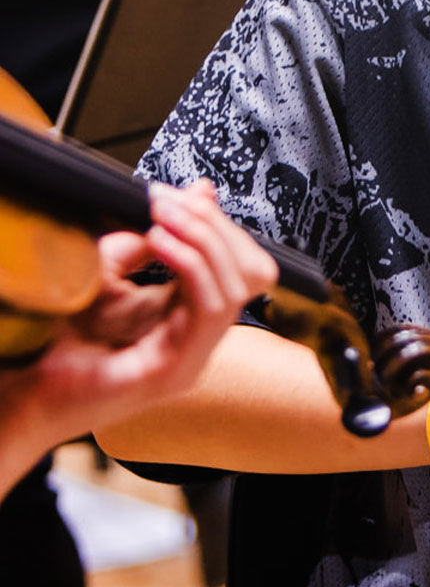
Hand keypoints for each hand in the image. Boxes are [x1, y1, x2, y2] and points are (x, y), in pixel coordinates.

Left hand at [0, 182, 276, 486]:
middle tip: (169, 201)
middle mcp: (199, 341)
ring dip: (204, 240)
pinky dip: (191, 266)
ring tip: (163, 219)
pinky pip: (211, 309)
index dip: (215, 223)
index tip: (176, 194)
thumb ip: (139, 246)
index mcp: (189, 321)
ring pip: (236, 286)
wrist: (22, 392)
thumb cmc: (54, 344)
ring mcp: (193, 359)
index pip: (239, 265)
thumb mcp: (102, 278)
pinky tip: (160, 243)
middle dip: (213, 224)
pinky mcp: (176, 368)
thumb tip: (172, 208)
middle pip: (250, 271)